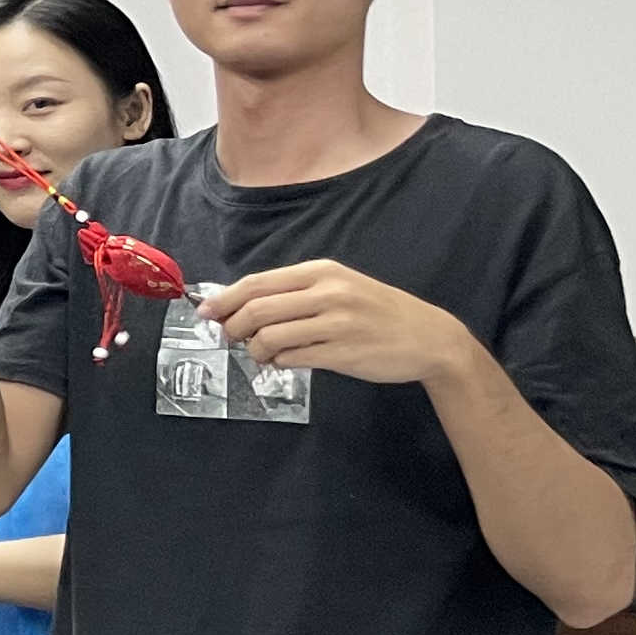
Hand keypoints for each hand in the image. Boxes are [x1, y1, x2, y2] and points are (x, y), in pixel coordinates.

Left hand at [199, 263, 466, 387]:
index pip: (257, 283)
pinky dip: (279, 361)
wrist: (430, 337)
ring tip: (262, 353)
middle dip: (232, 327)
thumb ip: (295, 293)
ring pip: (270, 336)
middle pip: (256, 309)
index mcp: (321, 272)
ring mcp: (336, 324)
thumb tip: (241, 305)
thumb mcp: (340, 287)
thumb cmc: (378, 312)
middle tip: (230, 338)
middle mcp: (328, 293)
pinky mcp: (343, 353)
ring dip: (255, 350)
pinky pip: (292, 358)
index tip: (205, 312)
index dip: (224, 299)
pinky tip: (285, 361)